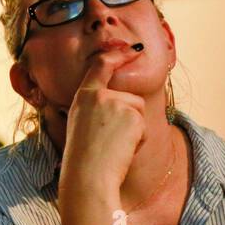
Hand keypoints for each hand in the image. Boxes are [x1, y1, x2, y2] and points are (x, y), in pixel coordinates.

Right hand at [59, 49, 145, 198]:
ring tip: (113, 146)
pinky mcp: (133, 115)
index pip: (101, 66)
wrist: (87, 175)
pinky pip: (144, 126)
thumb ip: (95, 108)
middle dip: (130, 119)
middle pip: (130, 98)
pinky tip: (122, 150)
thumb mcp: (80, 125)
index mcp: (82, 96)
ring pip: (138, 112)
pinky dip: (138, 141)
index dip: (117, 55)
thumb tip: (117, 103)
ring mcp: (117, 103)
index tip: (131, 49)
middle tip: (109, 141)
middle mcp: (100, 95)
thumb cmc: (82, 158)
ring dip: (133, 131)